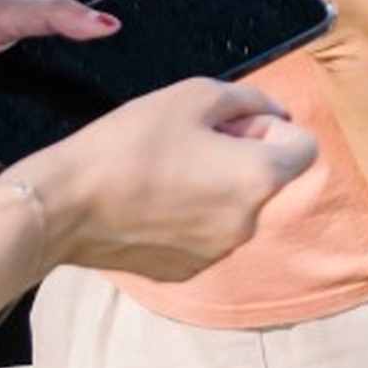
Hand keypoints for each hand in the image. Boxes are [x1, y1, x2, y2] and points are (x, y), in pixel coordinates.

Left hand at [0, 0, 115, 180]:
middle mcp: (3, 78)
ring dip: (39, 145)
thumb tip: (109, 26)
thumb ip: (54, 16)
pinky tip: (27, 186)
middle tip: (112, 128)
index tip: (136, 80)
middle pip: (47, 99)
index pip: (67, 55)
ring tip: (79, 162)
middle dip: (73, 112)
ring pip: (19, 133)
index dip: (96, 66)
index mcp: (18, 40)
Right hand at [11, 77, 316, 278]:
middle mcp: (249, 224)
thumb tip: (276, 112)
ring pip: (234, 207)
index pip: (304, 147)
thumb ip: (249, 99)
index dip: (272, 127)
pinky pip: (205, 233)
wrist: (64, 205)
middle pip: (268, 178)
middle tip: (190, 140)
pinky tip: (150, 201)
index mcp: (260, 179)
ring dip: (216, 185)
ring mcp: (216, 254)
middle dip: (242, 154)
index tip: (230, 123)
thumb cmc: (130, 142)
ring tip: (164, 170)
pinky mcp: (184, 272)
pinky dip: (190, 215)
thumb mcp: (195, 95)